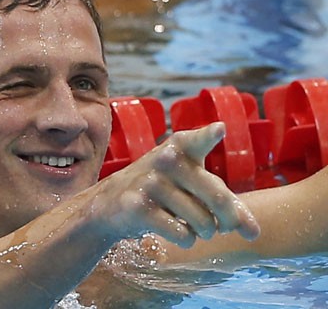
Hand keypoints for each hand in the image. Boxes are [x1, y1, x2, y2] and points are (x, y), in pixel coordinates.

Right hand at [95, 122, 259, 247]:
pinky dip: (187, 239)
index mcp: (181, 148)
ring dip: (205, 232)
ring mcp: (150, 184)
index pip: (196, 141)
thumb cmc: (164, 191)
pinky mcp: (139, 208)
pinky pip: (182, 233)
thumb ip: (228, 204)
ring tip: (197, 228)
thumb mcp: (193, 186)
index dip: (208, 136)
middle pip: (217, 196)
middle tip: (224, 227)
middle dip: (229, 220)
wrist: (112, 203)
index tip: (219, 129)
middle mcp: (165, 161)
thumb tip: (255, 234)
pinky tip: (178, 233)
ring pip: (202, 222)